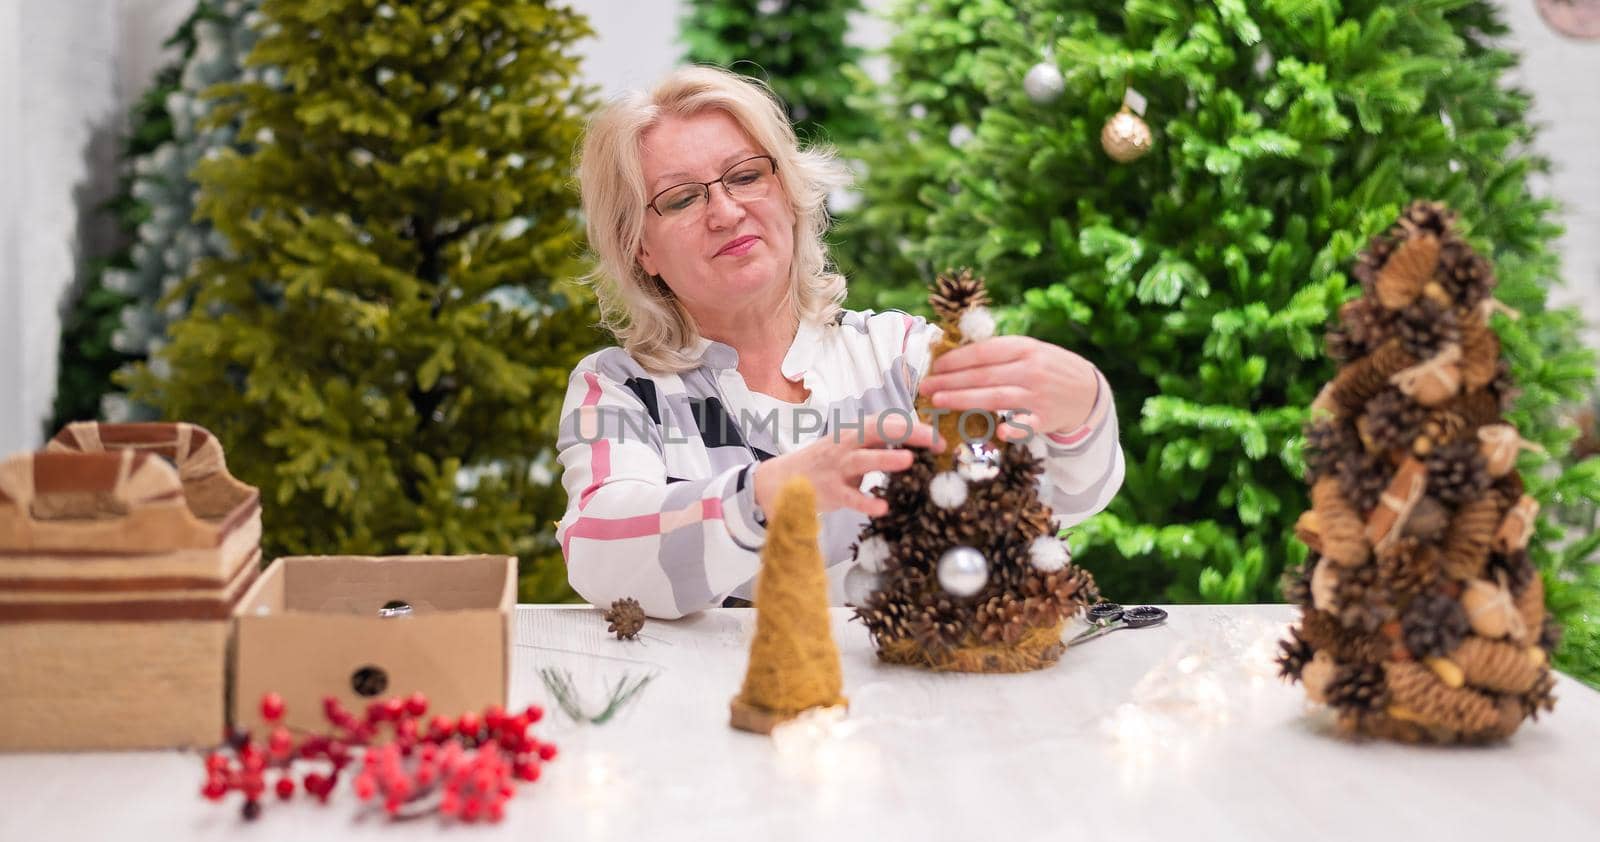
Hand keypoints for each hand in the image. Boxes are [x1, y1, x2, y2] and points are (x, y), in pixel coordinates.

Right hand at [753, 411, 941, 516]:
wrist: (783, 480)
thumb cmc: (826, 462)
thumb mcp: (851, 446)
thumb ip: (878, 443)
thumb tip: (917, 440)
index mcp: (856, 432)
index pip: (888, 423)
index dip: (916, 429)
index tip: (940, 439)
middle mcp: (847, 444)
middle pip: (878, 432)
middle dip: (907, 434)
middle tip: (933, 440)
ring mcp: (837, 467)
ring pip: (863, 460)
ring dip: (886, 459)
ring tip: (908, 461)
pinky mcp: (830, 491)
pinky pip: (850, 497)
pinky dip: (866, 502)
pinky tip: (882, 507)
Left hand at [917, 336, 1097, 440]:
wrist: (1089, 391)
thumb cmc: (1049, 368)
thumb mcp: (1030, 350)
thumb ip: (999, 353)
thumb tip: (955, 354)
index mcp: (1025, 348)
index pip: (983, 352)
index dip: (956, 359)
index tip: (934, 366)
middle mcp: (1031, 370)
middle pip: (983, 376)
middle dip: (950, 381)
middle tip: (925, 387)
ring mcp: (1039, 395)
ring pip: (995, 398)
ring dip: (963, 400)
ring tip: (938, 400)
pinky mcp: (1047, 419)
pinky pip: (1025, 425)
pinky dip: (1011, 428)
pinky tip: (995, 431)